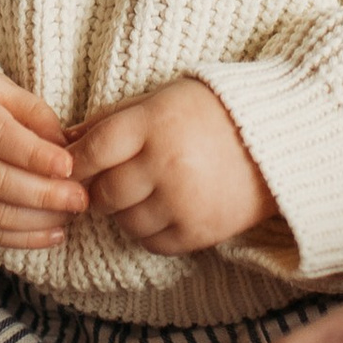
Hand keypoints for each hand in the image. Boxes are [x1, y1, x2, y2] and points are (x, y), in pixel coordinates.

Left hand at [69, 76, 272, 255]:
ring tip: (144, 192)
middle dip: (98, 190)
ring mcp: (184, 201)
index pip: (93, 151)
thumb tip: (64, 139)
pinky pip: (153, 242)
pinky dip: (150, 230)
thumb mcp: (160, 99)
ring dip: (125, 211)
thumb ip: (111, 119)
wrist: (278, 139)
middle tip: (109, 181)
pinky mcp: (200, 231)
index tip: (71, 167)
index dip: (75, 163)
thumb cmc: (211, 112)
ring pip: (125, 222)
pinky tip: (164, 209)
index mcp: (154, 124)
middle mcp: (166, 164)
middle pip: (104, 193)